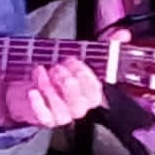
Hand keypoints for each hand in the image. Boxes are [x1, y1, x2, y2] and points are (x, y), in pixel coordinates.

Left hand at [0, 34, 120, 129]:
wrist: (31, 87)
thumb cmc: (60, 73)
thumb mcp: (81, 57)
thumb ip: (105, 45)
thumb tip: (123, 34)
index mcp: (92, 93)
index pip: (95, 90)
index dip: (83, 75)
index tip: (73, 61)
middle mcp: (80, 107)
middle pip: (78, 100)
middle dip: (66, 79)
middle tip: (56, 67)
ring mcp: (64, 115)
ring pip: (61, 107)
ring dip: (49, 86)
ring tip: (42, 72)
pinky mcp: (47, 120)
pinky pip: (44, 116)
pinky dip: (38, 103)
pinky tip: (33, 91)